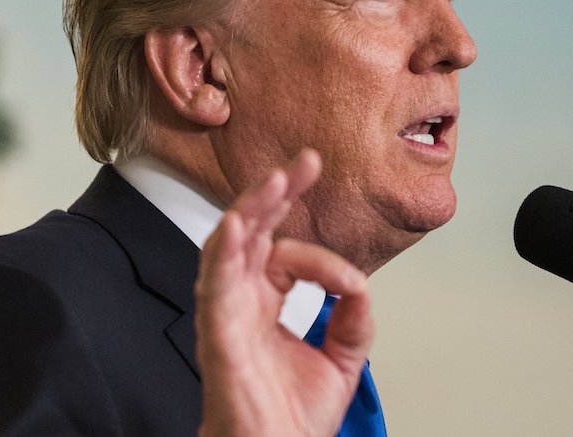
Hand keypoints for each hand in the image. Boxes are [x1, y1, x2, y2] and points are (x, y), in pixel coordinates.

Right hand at [196, 149, 372, 436]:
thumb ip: (353, 320)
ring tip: (275, 181)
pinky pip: (213, 284)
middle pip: (251, 233)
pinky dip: (222, 251)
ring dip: (250, 210)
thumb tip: (359, 285)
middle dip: (275, 194)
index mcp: (265, 305)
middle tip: (304, 162)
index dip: (320, 255)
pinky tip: (235, 225)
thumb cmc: (291, 419)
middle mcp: (241, 303)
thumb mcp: (342, 360)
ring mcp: (226, 315)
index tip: (351, 282)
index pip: (285, 253)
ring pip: (228, 247)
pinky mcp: (218, 334)